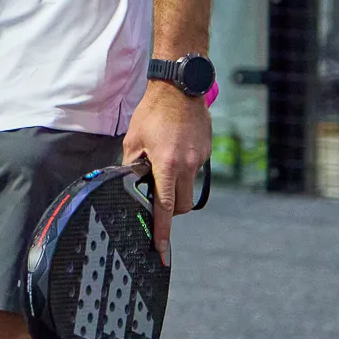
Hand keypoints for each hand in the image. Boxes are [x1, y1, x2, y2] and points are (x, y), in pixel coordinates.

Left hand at [121, 81, 210, 266]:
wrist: (180, 88)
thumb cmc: (152, 112)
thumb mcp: (133, 140)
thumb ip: (133, 166)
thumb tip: (132, 184)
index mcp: (167, 165)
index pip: (164, 207)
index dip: (161, 230)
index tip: (161, 250)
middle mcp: (188, 166)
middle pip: (182, 205)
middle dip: (171, 208)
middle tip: (156, 194)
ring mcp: (200, 159)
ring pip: (190, 189)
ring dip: (177, 187)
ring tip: (163, 164)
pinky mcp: (207, 151)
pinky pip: (195, 171)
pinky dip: (184, 169)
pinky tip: (174, 149)